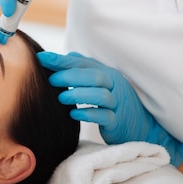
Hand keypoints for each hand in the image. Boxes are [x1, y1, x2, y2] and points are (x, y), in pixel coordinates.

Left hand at [37, 51, 182, 166]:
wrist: (140, 127)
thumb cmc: (114, 102)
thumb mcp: (101, 83)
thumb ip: (83, 70)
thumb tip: (64, 57)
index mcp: (106, 73)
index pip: (83, 63)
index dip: (62, 60)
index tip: (42, 58)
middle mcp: (114, 85)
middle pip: (94, 76)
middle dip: (70, 76)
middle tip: (50, 80)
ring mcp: (117, 104)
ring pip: (101, 95)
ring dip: (78, 95)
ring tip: (61, 97)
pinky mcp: (118, 122)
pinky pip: (105, 116)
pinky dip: (88, 114)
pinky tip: (74, 114)